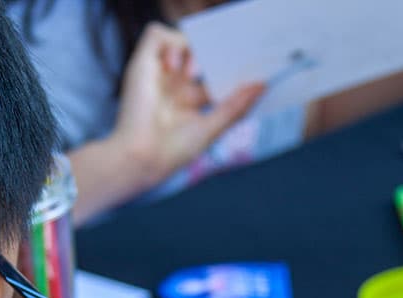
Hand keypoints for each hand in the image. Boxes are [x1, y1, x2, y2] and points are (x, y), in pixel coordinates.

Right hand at [109, 23, 264, 186]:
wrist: (143, 158)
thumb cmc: (172, 152)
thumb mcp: (213, 127)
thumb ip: (236, 105)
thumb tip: (261, 86)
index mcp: (189, 100)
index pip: (214, 73)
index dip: (229, 67)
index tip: (247, 70)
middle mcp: (174, 84)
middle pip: (199, 52)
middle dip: (215, 52)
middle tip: (230, 60)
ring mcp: (158, 73)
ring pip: (180, 40)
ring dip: (192, 50)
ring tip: (194, 74)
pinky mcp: (141, 64)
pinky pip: (155, 34)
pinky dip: (169, 44)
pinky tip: (174, 69)